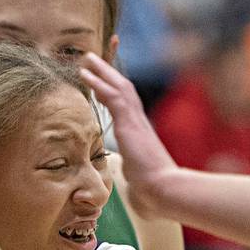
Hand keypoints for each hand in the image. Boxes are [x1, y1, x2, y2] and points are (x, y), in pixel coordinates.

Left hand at [79, 52, 177, 219]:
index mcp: (140, 133)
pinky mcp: (130, 124)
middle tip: (93, 58)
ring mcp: (136, 121)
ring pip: (118, 87)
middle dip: (109, 72)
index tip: (104, 79)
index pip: (126, 105)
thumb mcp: (138, 181)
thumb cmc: (153, 192)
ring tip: (87, 57)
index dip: (115, 89)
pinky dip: (99, 83)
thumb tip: (135, 192)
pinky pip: (112, 97)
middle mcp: (139, 122)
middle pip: (123, 88)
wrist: (163, 191)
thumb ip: (134, 179)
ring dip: (102, 71)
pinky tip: (85, 73)